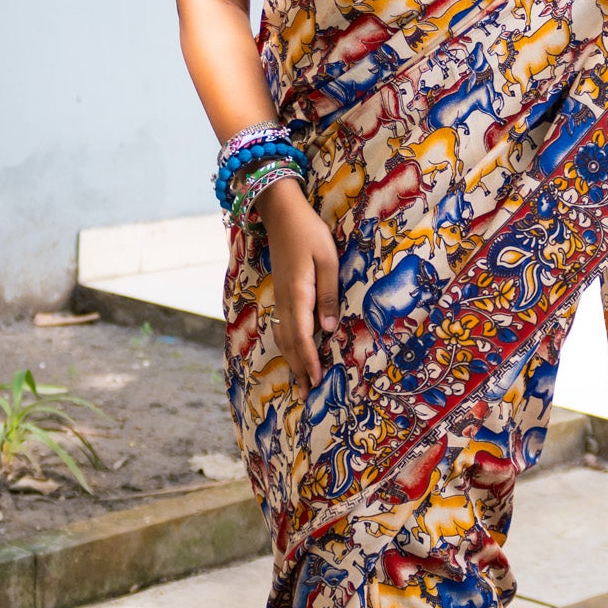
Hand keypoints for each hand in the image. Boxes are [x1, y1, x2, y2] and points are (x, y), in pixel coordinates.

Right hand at [255, 177, 338, 386]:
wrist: (280, 212)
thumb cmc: (309, 232)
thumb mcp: (328, 259)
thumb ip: (329, 294)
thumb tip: (328, 329)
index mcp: (298, 294)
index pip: (303, 336)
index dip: (310, 361)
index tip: (316, 381)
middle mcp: (285, 300)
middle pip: (291, 342)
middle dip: (300, 369)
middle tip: (308, 394)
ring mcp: (279, 296)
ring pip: (283, 336)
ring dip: (292, 360)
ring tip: (300, 381)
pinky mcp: (280, 292)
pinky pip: (281, 325)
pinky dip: (286, 345)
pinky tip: (291, 352)